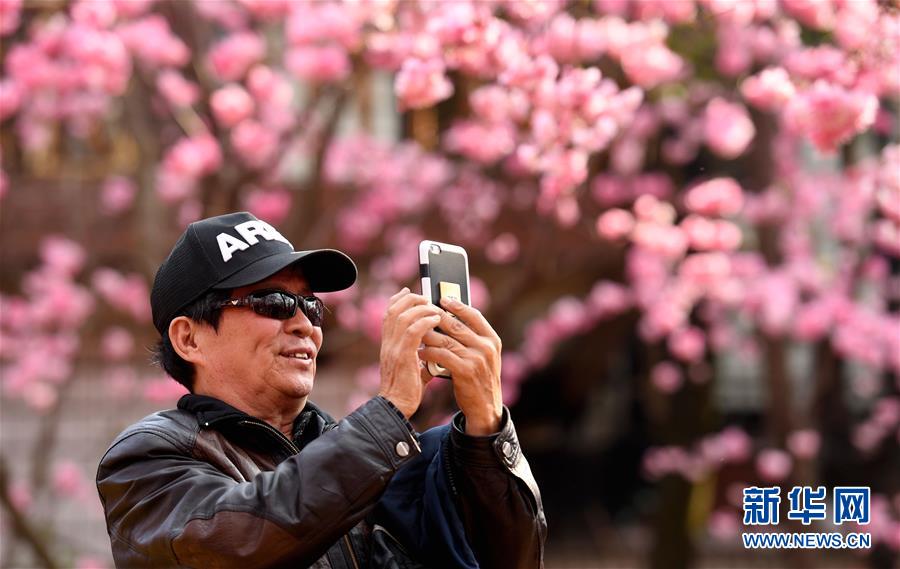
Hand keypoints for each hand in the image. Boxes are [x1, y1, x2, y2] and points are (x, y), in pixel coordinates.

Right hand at [377, 288, 441, 417]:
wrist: (396, 408)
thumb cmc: (406, 390)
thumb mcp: (411, 367)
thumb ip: (419, 354)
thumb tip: (434, 349)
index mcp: (388, 344)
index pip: (388, 314)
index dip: (397, 299)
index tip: (408, 291)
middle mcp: (387, 343)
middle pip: (394, 309)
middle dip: (410, 299)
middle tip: (426, 297)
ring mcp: (393, 349)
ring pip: (403, 316)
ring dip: (420, 308)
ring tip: (434, 308)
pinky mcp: (402, 357)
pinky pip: (412, 331)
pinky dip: (425, 321)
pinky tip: (436, 320)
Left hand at [419, 298, 502, 434]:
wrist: (485, 407)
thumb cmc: (479, 378)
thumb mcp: (483, 356)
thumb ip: (472, 338)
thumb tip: (451, 317)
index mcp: (492, 339)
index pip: (474, 315)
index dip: (457, 306)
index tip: (443, 299)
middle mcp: (487, 347)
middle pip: (457, 325)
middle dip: (436, 318)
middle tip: (421, 313)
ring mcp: (477, 359)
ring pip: (446, 340)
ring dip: (428, 335)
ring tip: (415, 332)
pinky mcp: (465, 371)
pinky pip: (442, 355)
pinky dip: (429, 352)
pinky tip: (420, 351)